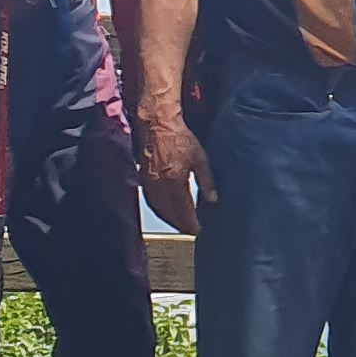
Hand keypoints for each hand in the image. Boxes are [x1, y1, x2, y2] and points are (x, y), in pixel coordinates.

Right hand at [137, 115, 209, 233]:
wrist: (157, 125)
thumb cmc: (180, 138)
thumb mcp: (200, 159)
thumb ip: (206, 181)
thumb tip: (212, 200)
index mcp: (174, 181)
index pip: (182, 210)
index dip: (190, 222)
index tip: (198, 231)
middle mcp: (159, 185)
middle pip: (169, 213)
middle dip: (180, 224)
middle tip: (190, 231)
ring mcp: (148, 183)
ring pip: (158, 209)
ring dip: (169, 219)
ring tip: (180, 225)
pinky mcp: (143, 178)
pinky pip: (151, 200)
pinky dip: (159, 210)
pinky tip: (166, 211)